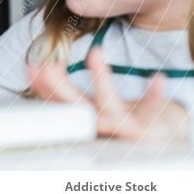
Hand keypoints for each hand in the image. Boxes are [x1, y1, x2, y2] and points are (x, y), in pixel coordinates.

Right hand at [27, 47, 189, 142]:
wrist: (159, 142)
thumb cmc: (123, 120)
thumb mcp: (94, 105)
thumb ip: (67, 90)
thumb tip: (33, 67)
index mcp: (86, 116)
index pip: (59, 103)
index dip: (43, 88)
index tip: (33, 68)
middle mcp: (100, 123)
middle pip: (75, 107)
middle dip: (59, 87)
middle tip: (47, 66)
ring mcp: (123, 127)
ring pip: (108, 105)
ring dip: (101, 79)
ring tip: (95, 52)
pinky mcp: (149, 128)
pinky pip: (152, 109)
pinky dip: (153, 96)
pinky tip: (157, 78)